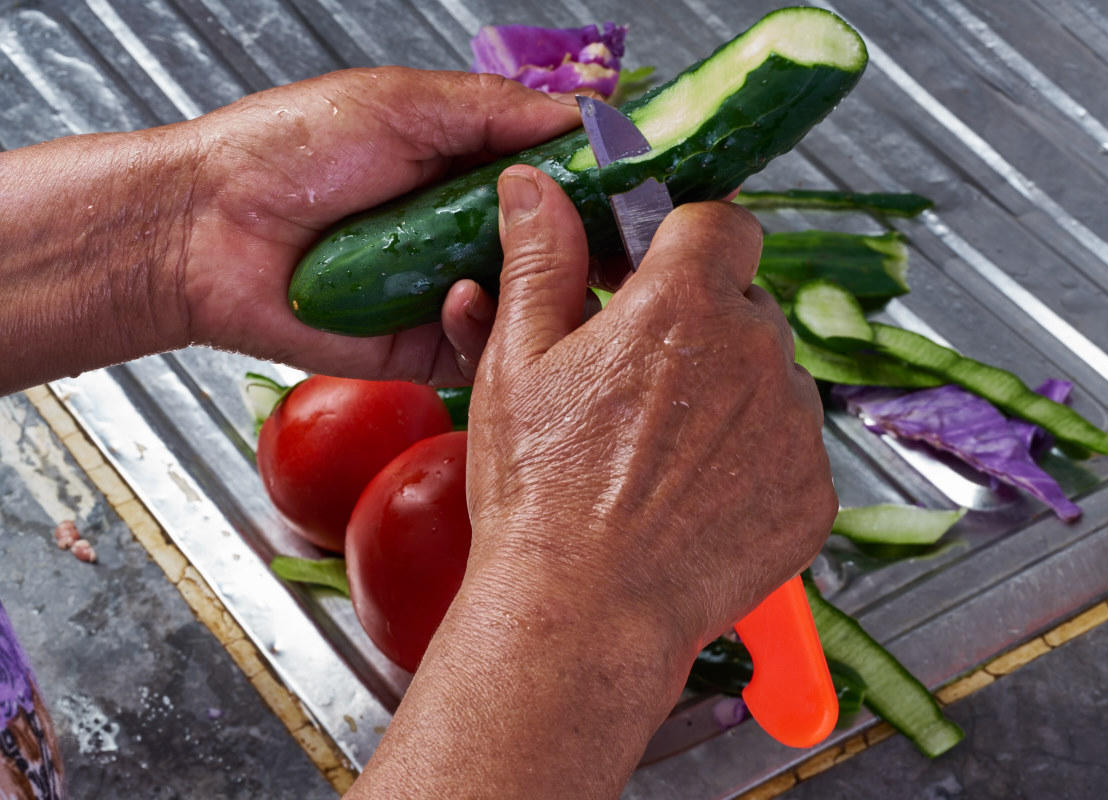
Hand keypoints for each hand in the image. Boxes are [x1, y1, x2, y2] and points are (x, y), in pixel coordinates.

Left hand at [181, 69, 584, 382]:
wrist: (205, 233)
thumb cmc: (286, 152)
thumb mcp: (402, 104)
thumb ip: (495, 111)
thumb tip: (587, 114)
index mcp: (467, 168)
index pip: (562, 180)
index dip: (607, 187)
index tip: (646, 191)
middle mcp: (466, 233)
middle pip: (562, 248)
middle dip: (597, 249)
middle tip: (623, 249)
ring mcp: (449, 292)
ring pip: (534, 305)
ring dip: (548, 293)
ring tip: (545, 275)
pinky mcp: (425, 349)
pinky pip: (483, 352)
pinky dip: (489, 333)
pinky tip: (464, 303)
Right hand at [349, 165, 836, 798]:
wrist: (584, 610)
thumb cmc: (542, 494)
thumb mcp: (517, 361)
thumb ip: (538, 261)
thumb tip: (536, 190)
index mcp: (684, 304)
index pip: (719, 220)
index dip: (683, 238)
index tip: (655, 267)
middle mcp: (758, 352)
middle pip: (746, 300)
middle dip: (702, 320)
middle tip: (642, 372)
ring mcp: (796, 425)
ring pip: (772, 374)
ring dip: (730, 388)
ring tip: (662, 445)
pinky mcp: (815, 491)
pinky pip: (792, 446)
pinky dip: (754, 456)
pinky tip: (695, 490)